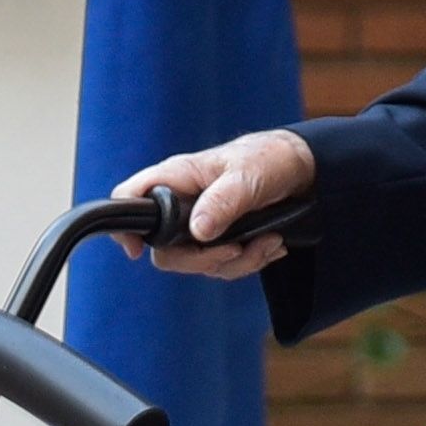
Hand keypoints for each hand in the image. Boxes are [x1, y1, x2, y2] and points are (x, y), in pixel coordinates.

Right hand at [118, 129, 313, 278]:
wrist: (300, 170)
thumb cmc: (267, 159)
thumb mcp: (247, 177)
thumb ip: (222, 202)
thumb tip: (197, 231)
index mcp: (177, 179)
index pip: (130, 198)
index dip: (124, 226)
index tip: (137, 250)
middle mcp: (181, 204)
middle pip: (165, 250)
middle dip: (203, 259)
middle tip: (237, 248)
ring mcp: (199, 225)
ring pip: (198, 263)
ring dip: (238, 261)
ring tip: (268, 241)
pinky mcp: (220, 240)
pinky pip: (223, 266)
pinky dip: (249, 261)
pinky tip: (271, 244)